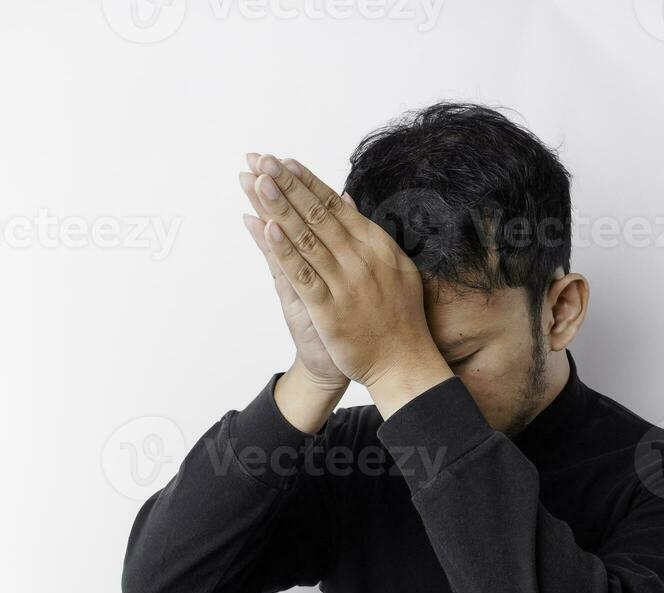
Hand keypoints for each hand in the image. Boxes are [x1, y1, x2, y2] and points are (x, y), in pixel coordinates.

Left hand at [247, 153, 453, 414]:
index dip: (307, 182)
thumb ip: (367, 233)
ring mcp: (346, 283)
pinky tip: (268, 228)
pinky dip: (285, 251)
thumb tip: (346, 199)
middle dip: (287, 184)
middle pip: (317, 214)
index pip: (335, 206)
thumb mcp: (393, 267)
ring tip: (258, 180)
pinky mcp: (331, 310)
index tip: (284, 161)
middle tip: (262, 158)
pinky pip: (304, 275)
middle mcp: (362, 259)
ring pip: (307, 237)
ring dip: (280, 207)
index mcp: (377, 245)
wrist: (404, 364)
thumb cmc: (398, 318)